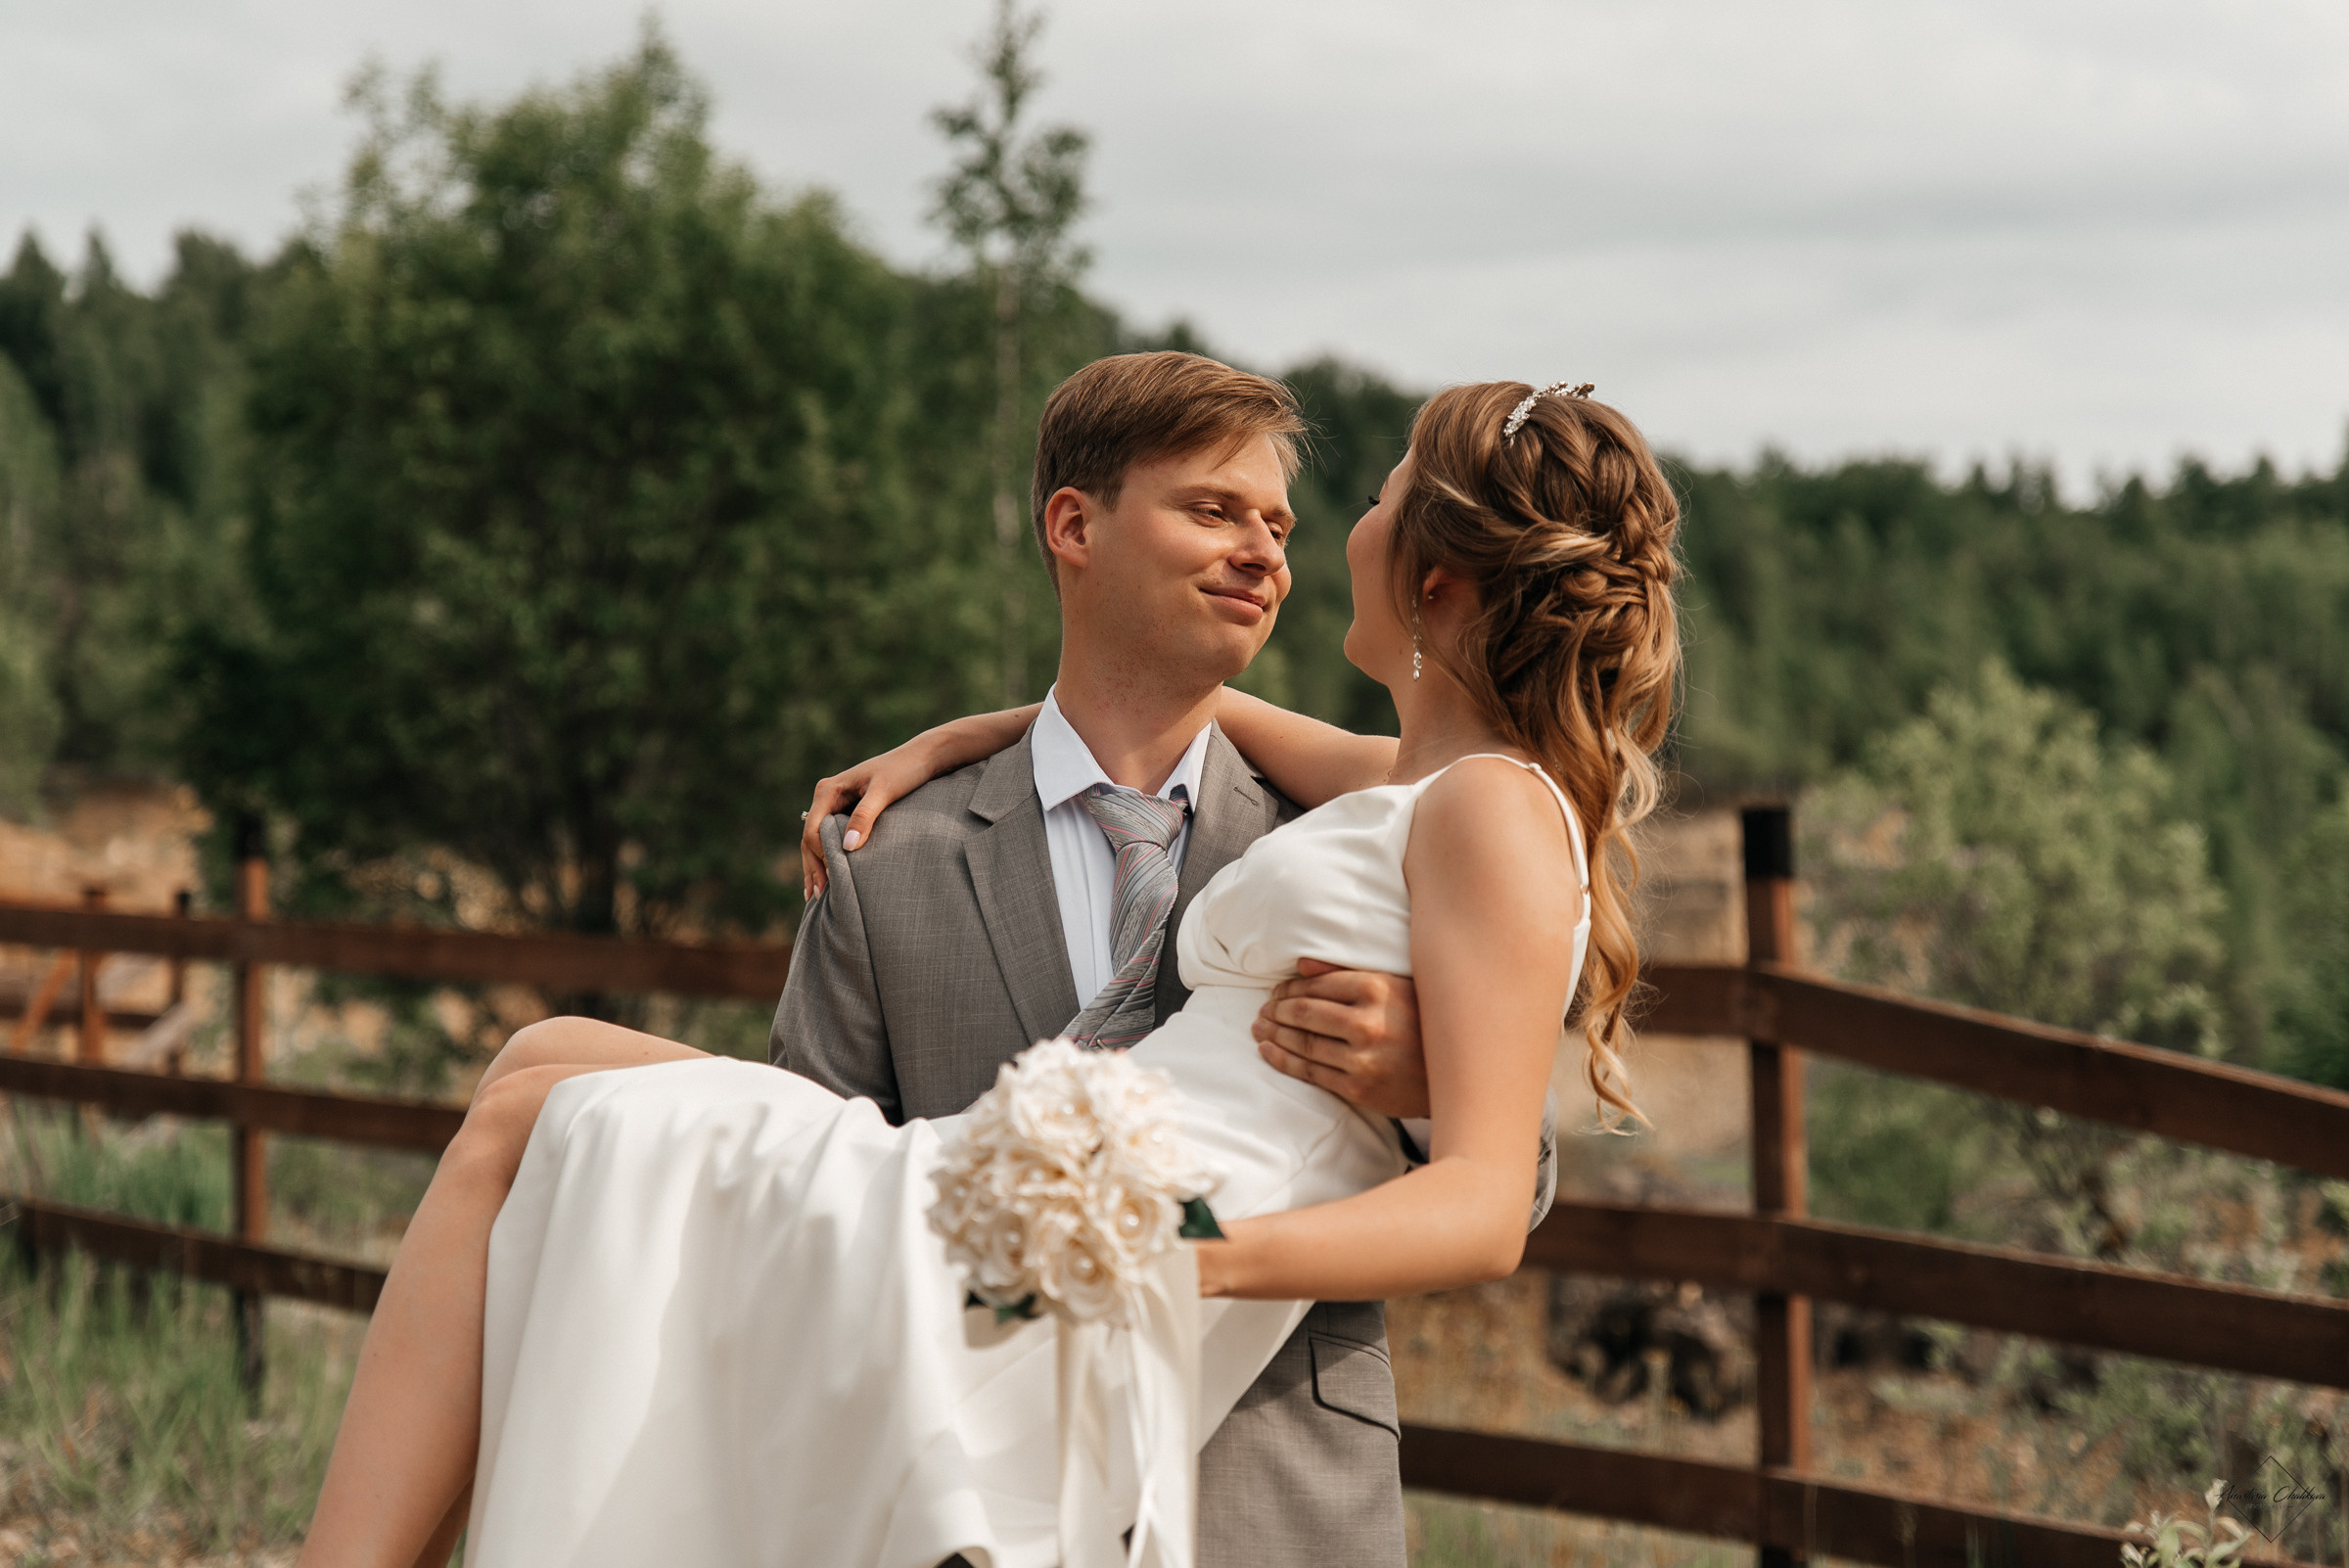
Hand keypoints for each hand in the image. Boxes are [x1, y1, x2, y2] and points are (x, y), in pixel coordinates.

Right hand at [797, 740, 938, 900]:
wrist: (923, 758)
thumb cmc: (904, 771)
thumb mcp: (884, 792)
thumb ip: (865, 817)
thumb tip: (847, 847)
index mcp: (829, 790)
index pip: (814, 831)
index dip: (820, 856)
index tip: (834, 878)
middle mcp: (827, 797)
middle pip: (811, 839)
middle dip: (813, 867)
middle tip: (817, 897)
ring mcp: (836, 805)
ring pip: (818, 841)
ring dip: (817, 866)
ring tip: (816, 896)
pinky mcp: (848, 812)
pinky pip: (833, 838)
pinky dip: (829, 857)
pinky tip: (830, 877)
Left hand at [1252, 959, 1429, 1118]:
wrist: (1457, 1074)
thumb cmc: (1424, 1022)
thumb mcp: (1396, 985)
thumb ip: (1348, 972)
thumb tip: (1301, 964)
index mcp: (1377, 989)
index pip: (1317, 985)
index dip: (1289, 989)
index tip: (1276, 992)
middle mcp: (1367, 1023)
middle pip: (1304, 1013)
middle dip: (1276, 1011)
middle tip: (1263, 1010)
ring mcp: (1362, 1059)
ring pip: (1303, 1043)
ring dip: (1274, 1035)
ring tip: (1259, 1028)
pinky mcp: (1359, 1089)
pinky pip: (1311, 1073)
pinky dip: (1283, 1060)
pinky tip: (1268, 1051)